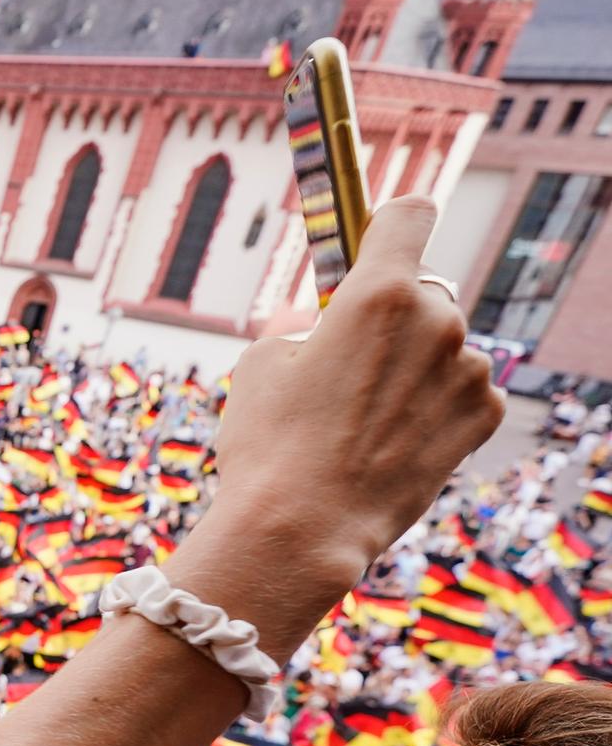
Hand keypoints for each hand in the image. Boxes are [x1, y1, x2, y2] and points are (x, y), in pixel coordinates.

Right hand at [208, 195, 502, 581]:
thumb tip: (332, 326)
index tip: (376, 240)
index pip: (409, 215)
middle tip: (348, 366)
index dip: (388, 224)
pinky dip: (435, 405)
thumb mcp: (262, 362)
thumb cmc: (269, 444)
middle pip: (421, 292)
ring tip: (365, 418)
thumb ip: (309, 323)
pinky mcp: (483, 415)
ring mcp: (468, 369)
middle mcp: (436, 320)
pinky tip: (394, 438)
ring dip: (414, 366)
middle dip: (390, 318)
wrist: (303, 529)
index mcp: (378, 293)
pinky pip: (463, 389)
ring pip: (442, 345)